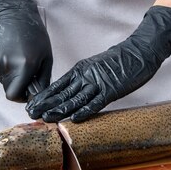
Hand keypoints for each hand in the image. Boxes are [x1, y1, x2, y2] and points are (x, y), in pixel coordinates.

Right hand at [0, 0, 52, 101]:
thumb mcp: (46, 58)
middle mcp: (7, 64)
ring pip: (0, 78)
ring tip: (15, 55)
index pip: (13, 95)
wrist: (15, 14)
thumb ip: (42, 80)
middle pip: (7, 87)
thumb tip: (37, 98)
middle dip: (16, 83)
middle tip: (22, 69)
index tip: (25, 91)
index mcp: (24, 66)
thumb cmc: (35, 36)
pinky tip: (6, 50)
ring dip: (8, 72)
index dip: (20, 97)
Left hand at [26, 5, 170, 121]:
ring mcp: (99, 83)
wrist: (140, 51)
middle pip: (62, 93)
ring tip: (45, 117)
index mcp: (81, 70)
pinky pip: (96, 102)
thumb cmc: (119, 61)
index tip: (31, 104)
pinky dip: (85, 110)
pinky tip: (74, 118)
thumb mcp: (95, 67)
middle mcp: (86, 76)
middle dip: (46, 104)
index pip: (58, 85)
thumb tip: (70, 91)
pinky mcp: (112, 89)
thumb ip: (83, 78)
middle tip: (31, 113)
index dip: (44, 96)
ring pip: (75, 98)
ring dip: (60, 109)